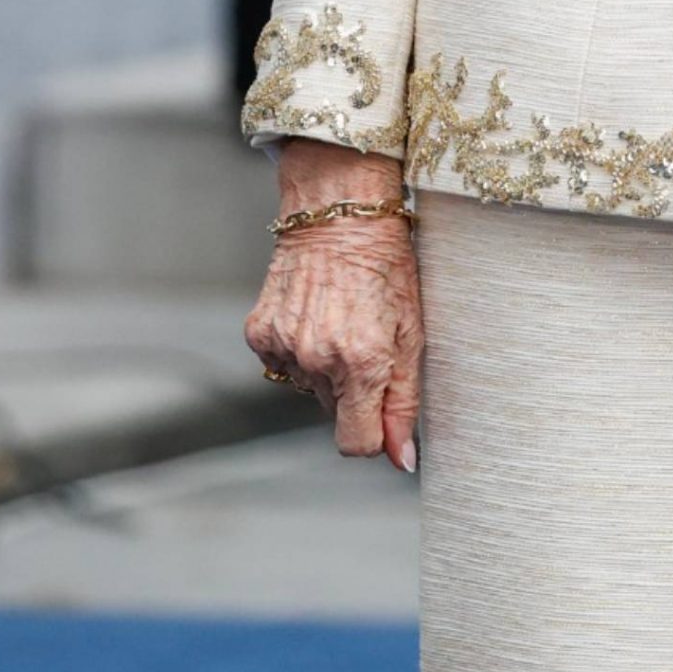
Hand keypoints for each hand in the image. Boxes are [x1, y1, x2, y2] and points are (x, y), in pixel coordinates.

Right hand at [244, 144, 422, 472]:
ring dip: (326, 369)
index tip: (382, 410)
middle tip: (367, 341)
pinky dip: (298, 351)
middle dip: (355, 391)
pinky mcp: (259, 332)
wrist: (339, 210)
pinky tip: (315, 315)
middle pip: (335, 414)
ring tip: (342, 320)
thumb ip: (405, 401)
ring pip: (309, 390)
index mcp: (361, 362)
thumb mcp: (413, 330)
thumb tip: (403, 460)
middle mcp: (317, 359)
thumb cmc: (387, 263)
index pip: (358, 444)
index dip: (374, 433)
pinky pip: (282, 365)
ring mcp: (283, 346)